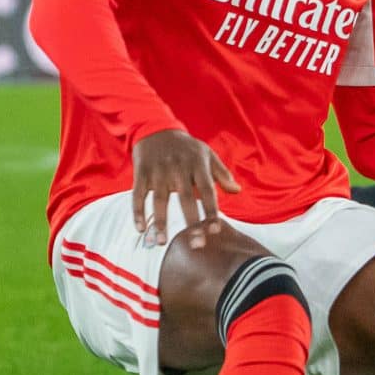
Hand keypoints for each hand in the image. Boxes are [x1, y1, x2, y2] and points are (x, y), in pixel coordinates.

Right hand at [131, 129, 239, 248]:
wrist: (156, 129)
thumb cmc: (187, 148)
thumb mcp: (207, 155)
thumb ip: (221, 174)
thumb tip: (237, 191)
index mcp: (198, 164)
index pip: (207, 190)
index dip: (211, 210)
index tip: (215, 230)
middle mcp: (178, 168)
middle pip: (186, 198)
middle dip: (192, 223)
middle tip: (196, 245)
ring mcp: (158, 170)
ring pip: (160, 199)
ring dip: (161, 222)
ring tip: (163, 242)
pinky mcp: (141, 172)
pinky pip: (138, 194)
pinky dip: (137, 212)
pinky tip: (140, 229)